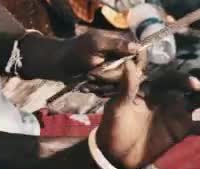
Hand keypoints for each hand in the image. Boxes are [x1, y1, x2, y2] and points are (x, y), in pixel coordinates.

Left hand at [21, 30, 146, 85]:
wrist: (59, 64)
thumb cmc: (75, 50)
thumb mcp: (95, 44)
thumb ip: (116, 45)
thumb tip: (137, 48)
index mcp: (123, 46)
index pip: (140, 56)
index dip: (135, 66)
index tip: (122, 70)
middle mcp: (124, 59)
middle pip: (132, 75)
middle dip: (111, 77)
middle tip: (92, 74)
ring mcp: (117, 72)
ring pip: (122, 86)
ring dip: (103, 85)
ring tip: (87, 80)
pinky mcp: (110, 83)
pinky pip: (113, 92)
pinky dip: (100, 91)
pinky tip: (88, 86)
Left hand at [96, 60, 199, 168]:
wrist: (115, 155)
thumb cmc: (112, 128)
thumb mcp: (117, 107)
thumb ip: (127, 87)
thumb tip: (130, 64)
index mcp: (153, 87)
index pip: (173, 79)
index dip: (184, 81)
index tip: (194, 86)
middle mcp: (169, 95)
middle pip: (195, 83)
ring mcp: (178, 112)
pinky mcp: (183, 129)